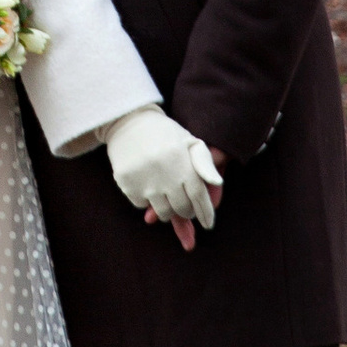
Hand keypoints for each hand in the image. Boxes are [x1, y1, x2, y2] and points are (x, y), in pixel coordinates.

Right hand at [104, 106, 221, 246]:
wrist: (129, 122)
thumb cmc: (166, 135)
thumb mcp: (190, 142)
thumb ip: (205, 163)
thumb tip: (218, 184)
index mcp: (183, 163)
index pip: (199, 195)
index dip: (205, 212)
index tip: (208, 224)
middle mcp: (165, 174)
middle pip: (182, 208)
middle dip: (187, 212)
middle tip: (186, 207)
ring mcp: (145, 181)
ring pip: (163, 212)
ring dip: (169, 211)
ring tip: (168, 197)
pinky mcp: (127, 184)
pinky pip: (142, 205)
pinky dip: (147, 201)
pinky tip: (148, 185)